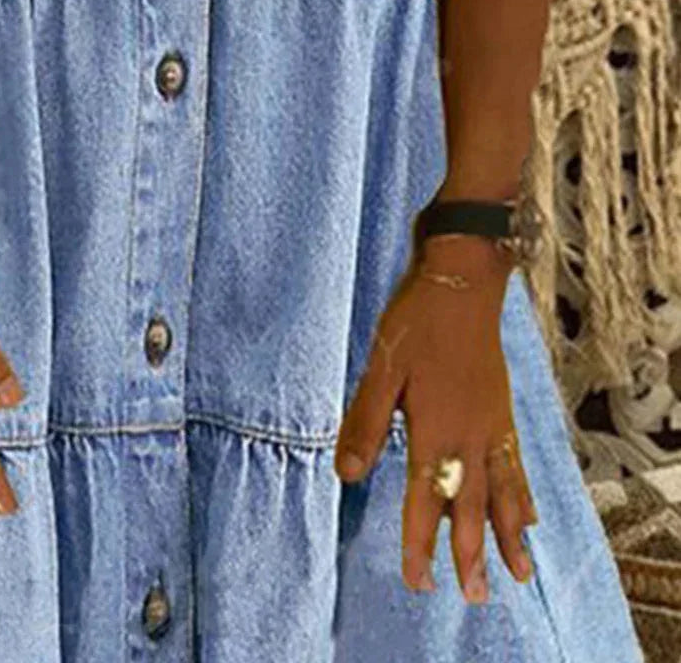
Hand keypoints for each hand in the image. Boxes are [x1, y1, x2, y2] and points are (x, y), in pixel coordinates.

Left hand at [334, 235, 537, 600]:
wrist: (463, 282)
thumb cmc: (417, 321)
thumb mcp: (382, 367)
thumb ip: (366, 421)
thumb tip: (348, 474)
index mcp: (437, 427)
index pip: (427, 498)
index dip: (422, 542)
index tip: (419, 581)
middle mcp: (470, 434)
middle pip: (473, 505)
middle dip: (471, 553)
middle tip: (476, 596)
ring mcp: (492, 423)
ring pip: (504, 492)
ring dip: (508, 535)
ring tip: (519, 573)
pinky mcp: (502, 410)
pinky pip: (517, 466)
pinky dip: (524, 495)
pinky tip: (529, 515)